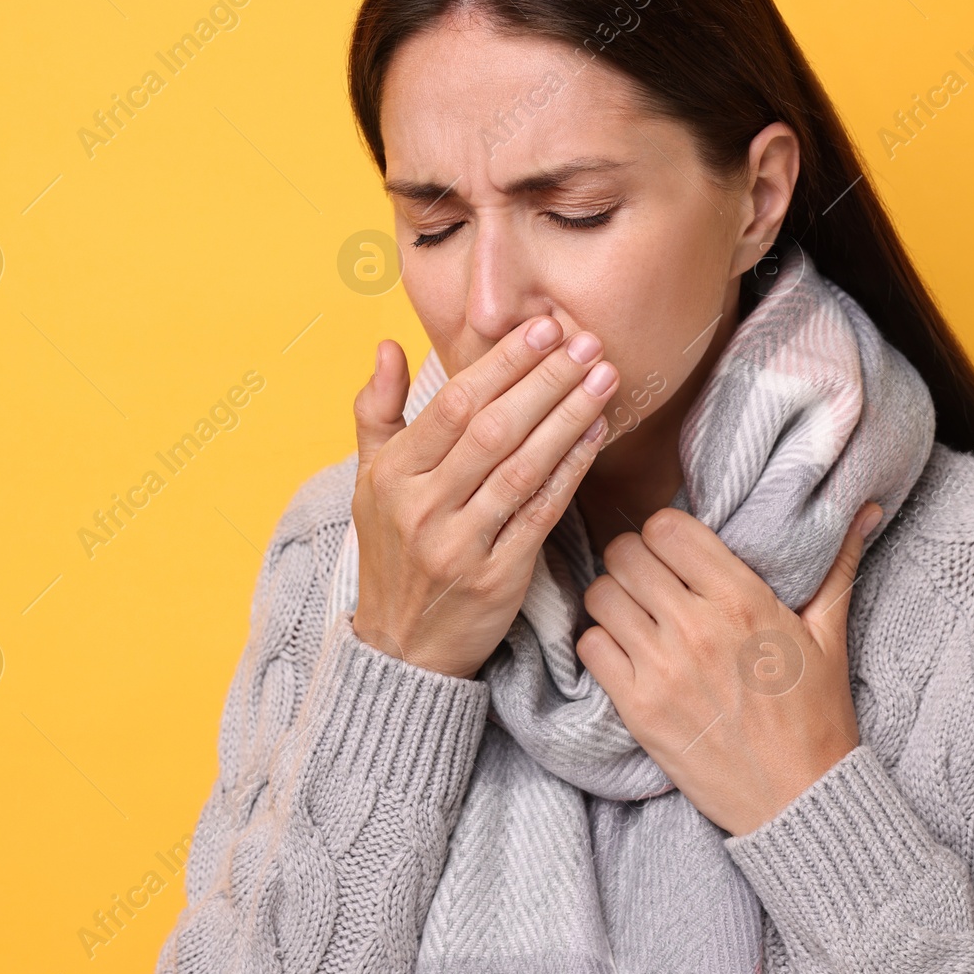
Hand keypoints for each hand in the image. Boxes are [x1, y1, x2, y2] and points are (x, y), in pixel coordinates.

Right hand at [351, 318, 620, 678]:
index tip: (543, 327)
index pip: (453, 404)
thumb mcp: (369, 482)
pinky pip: (541, 513)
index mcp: (391, 476)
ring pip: (522, 467)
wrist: (401, 647)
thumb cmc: (392, 552)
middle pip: (493, 429)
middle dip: (546, 380)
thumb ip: (376, 412)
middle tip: (588, 342)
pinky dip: (572, 470)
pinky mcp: (495, 578)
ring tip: (604, 378)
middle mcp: (420, 508)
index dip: (503, 363)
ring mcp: (458, 545)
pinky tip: (597, 435)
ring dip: (569, 417)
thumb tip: (389, 345)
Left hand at [576, 501, 882, 835]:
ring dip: (613, 599)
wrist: (798, 799)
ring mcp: (662, 668)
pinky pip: (590, 648)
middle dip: (634, 560)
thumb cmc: (816, 716)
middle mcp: (697, 627)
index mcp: (743, 600)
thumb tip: (864, 509)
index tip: (674, 550)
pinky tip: (627, 653)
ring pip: (600, 595)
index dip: (665, 531)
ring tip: (636, 614)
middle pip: (624, 553)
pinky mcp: (638, 708)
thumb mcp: (831, 636)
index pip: (667, 527)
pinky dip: (601, 644)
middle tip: (651, 580)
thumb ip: (837, 565)